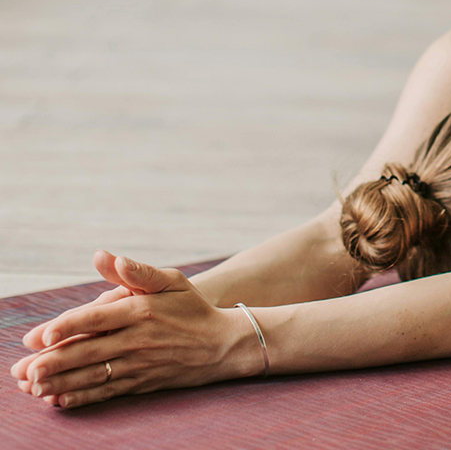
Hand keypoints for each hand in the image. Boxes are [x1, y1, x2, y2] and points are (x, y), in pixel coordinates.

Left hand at [11, 251, 263, 407]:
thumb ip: (137, 272)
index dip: (66, 327)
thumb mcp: (172, 281)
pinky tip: (59, 399)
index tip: (40, 336)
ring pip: (93, 375)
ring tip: (31, 386)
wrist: (223, 344)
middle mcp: (138, 339)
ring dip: (59, 381)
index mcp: (141, 310)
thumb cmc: (193, 308)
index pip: (96, 318)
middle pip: (88, 351)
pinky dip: (82, 397)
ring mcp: (140, 364)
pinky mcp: (142, 382)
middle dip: (51, 362)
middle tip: (21, 369)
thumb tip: (106, 257)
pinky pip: (107, 391)